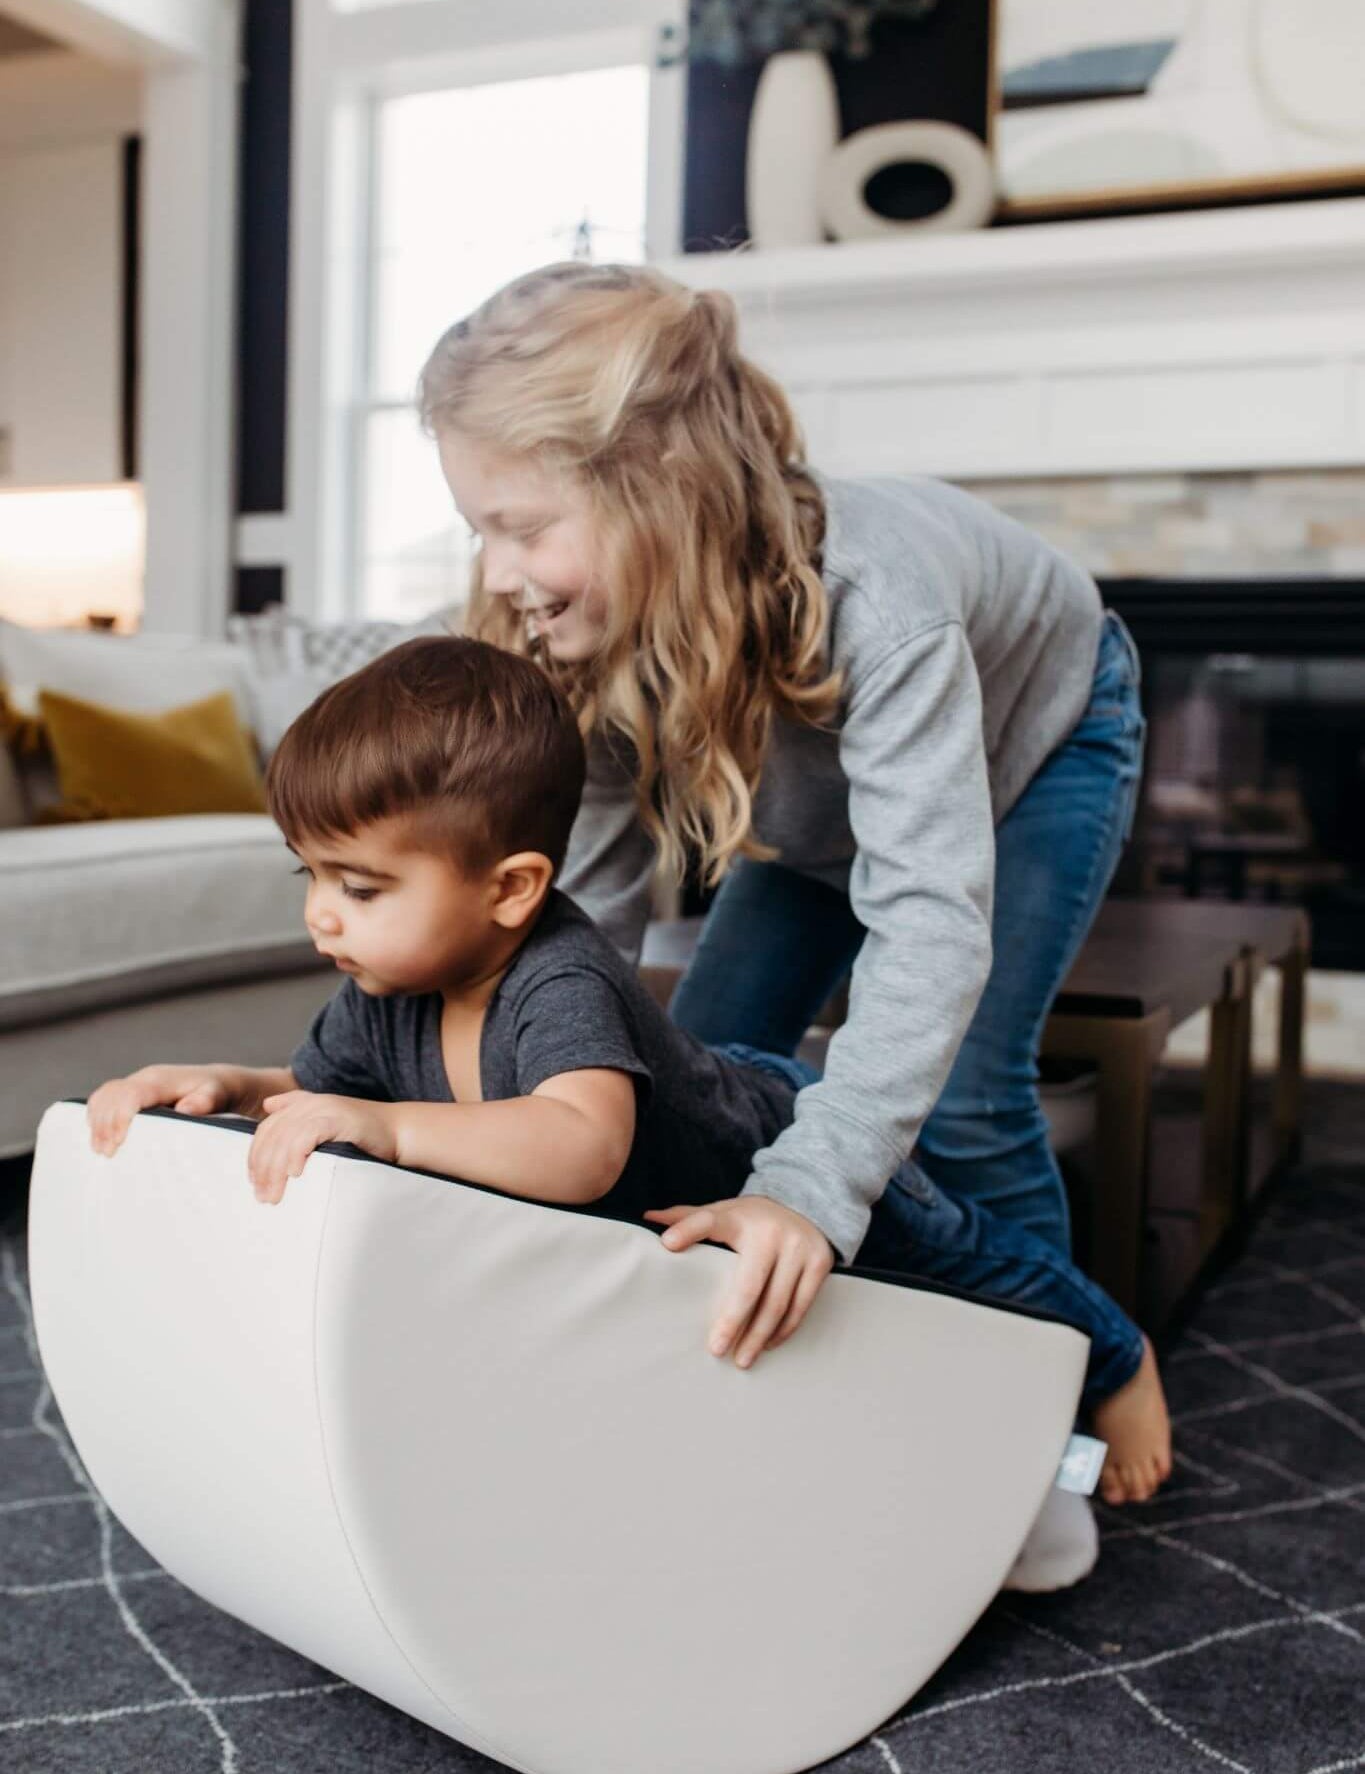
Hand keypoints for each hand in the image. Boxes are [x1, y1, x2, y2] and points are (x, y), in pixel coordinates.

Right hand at [87, 1064, 234, 1156]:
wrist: (217, 1083)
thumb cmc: (217, 1093)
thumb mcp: (217, 1096)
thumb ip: (204, 1102)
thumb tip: (185, 1110)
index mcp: (161, 1080)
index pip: (131, 1094)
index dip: (120, 1116)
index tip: (118, 1142)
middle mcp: (145, 1078)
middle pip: (111, 1096)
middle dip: (104, 1124)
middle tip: (106, 1154)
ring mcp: (136, 1084)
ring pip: (104, 1096)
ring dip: (97, 1122)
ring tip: (100, 1150)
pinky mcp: (132, 1092)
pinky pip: (105, 1099)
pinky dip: (97, 1117)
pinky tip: (99, 1137)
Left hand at [249, 1091, 398, 1204]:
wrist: (400, 1132)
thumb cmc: (364, 1136)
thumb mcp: (326, 1125)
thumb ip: (299, 1115)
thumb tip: (268, 1107)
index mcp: (302, 1105)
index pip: (267, 1130)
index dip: (256, 1158)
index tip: (254, 1185)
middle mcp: (309, 1104)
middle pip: (272, 1136)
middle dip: (263, 1169)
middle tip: (263, 1197)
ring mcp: (324, 1108)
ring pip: (285, 1138)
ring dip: (275, 1170)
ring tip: (274, 1195)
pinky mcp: (338, 1117)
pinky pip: (307, 1135)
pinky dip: (296, 1155)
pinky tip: (294, 1174)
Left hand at [643, 1195, 835, 1368]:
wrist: (807, 1202)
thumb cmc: (752, 1218)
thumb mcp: (723, 1212)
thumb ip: (688, 1217)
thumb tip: (647, 1218)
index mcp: (739, 1217)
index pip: (708, 1221)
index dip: (688, 1231)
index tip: (667, 1244)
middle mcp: (771, 1232)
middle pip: (749, 1286)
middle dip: (732, 1321)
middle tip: (716, 1349)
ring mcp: (799, 1247)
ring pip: (777, 1303)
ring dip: (758, 1336)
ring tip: (742, 1359)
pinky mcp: (820, 1262)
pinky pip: (800, 1305)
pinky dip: (783, 1329)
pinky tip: (768, 1343)